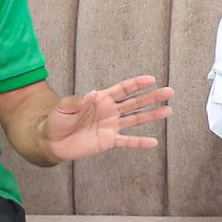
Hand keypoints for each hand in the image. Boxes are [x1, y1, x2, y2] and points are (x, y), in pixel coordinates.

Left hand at [44, 77, 171, 162]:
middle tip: (169, 92)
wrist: (52, 141)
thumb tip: (92, 94)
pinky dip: (139, 142)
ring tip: (168, 110)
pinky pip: (127, 141)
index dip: (137, 84)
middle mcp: (110, 111)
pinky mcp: (108, 141)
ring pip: (135, 119)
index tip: (152, 79)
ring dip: (152, 115)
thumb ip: (77, 101)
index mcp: (101, 99)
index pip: (123, 89)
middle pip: (135, 102)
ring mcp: (111, 126)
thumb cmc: (56, 121)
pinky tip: (153, 142)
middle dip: (152, 97)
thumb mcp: (64, 108)